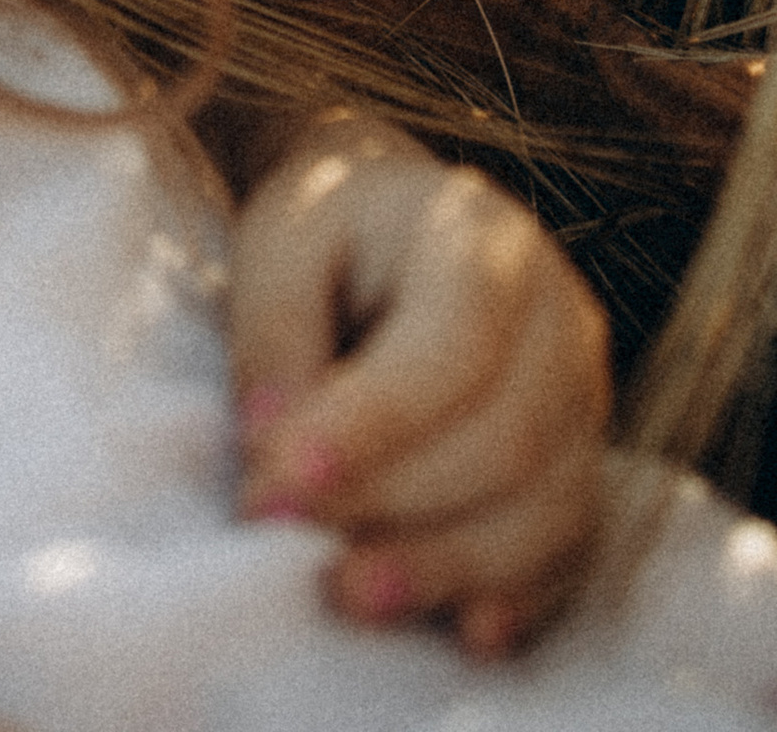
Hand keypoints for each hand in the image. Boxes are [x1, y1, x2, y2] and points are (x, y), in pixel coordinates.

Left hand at [231, 110, 610, 656]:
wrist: (398, 227)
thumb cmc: (334, 236)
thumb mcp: (280, 244)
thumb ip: (274, 335)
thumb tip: (273, 449)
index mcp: (481, 240)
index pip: (455, 342)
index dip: (376, 424)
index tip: (285, 480)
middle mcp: (558, 318)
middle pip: (506, 438)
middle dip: (395, 504)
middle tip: (286, 535)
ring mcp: (584, 396)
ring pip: (547, 507)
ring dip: (447, 565)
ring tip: (350, 595)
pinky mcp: (581, 463)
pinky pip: (570, 547)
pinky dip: (517, 596)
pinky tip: (461, 629)